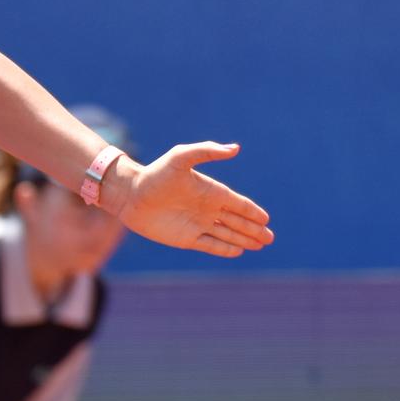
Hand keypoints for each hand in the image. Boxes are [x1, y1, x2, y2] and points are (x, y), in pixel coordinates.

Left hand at [111, 143, 273, 257]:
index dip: (253, 212)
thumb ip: (207, 151)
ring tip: (260, 244)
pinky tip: (238, 251)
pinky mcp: (185, 237)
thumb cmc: (154, 174)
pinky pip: (210, 244)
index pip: (238, 204)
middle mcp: (207, 208)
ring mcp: (197, 224)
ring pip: (227, 234)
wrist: (130, 193)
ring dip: (243, 240)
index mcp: (210, 191)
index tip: (266, 219)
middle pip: (237, 221)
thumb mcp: (180, 157)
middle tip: (270, 238)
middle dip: (254, 229)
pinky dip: (224, 248)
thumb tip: (236, 148)